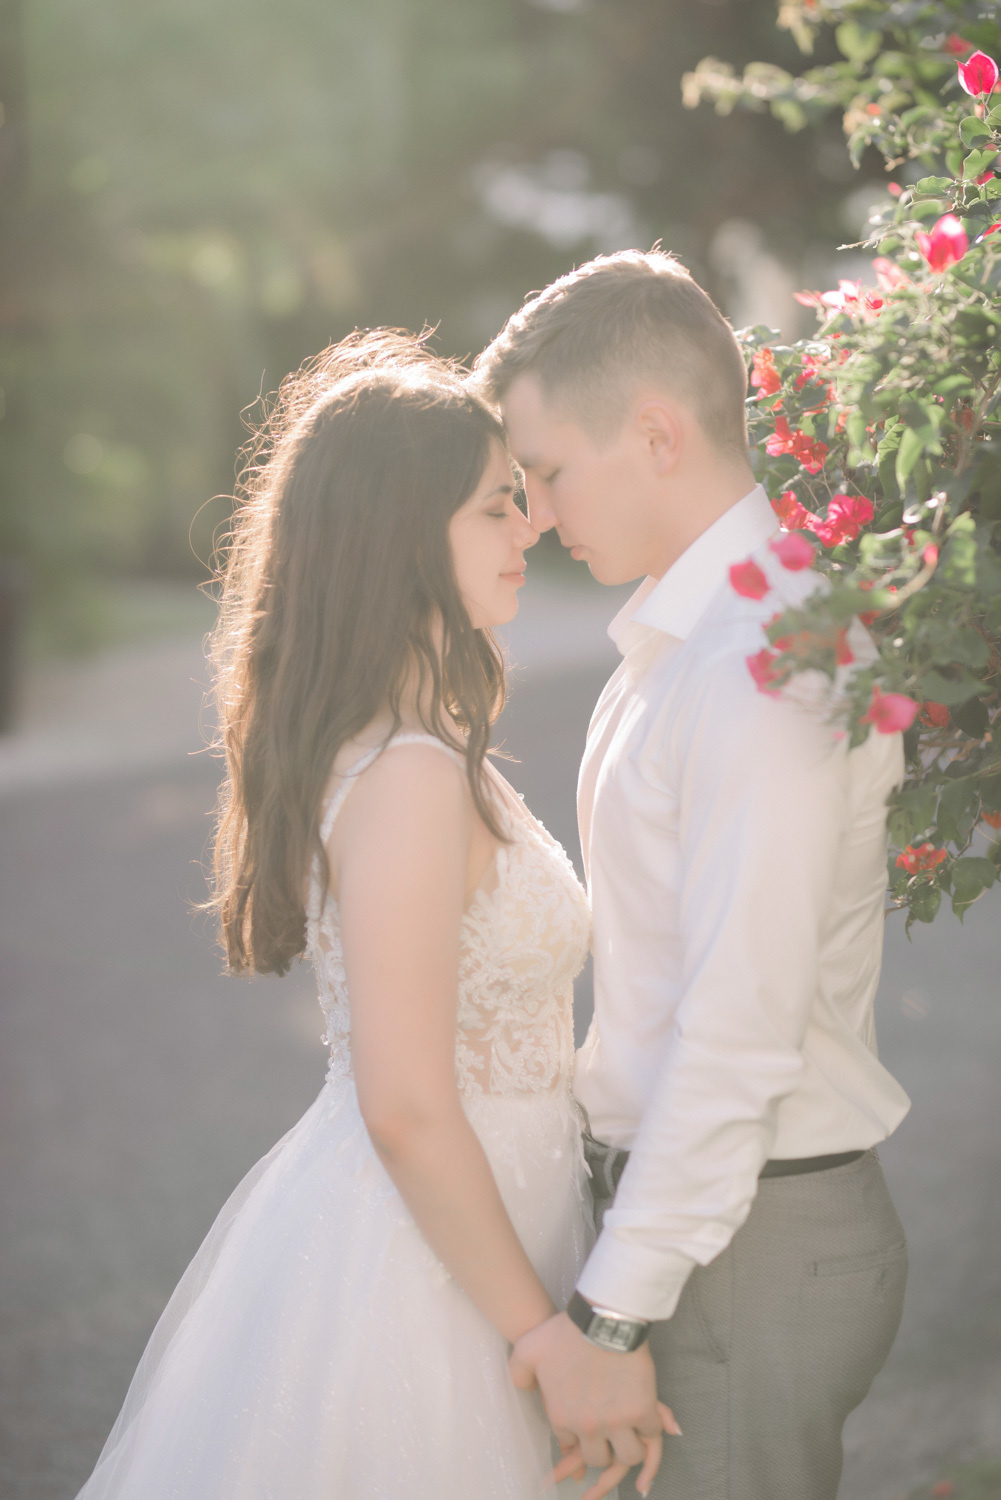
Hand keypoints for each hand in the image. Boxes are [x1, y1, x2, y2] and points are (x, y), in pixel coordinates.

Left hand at [509, 1311, 679, 1497]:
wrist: (601, 1319)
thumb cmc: (565, 1332)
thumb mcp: (527, 1350)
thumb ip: (520, 1375)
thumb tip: (529, 1390)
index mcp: (562, 1418)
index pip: (571, 1444)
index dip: (578, 1435)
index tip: (586, 1423)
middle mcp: (589, 1427)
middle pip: (598, 1458)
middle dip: (603, 1449)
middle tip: (608, 1433)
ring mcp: (616, 1422)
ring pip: (628, 1455)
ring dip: (628, 1447)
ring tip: (629, 1432)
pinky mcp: (642, 1411)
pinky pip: (651, 1434)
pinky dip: (651, 1428)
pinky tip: (646, 1417)